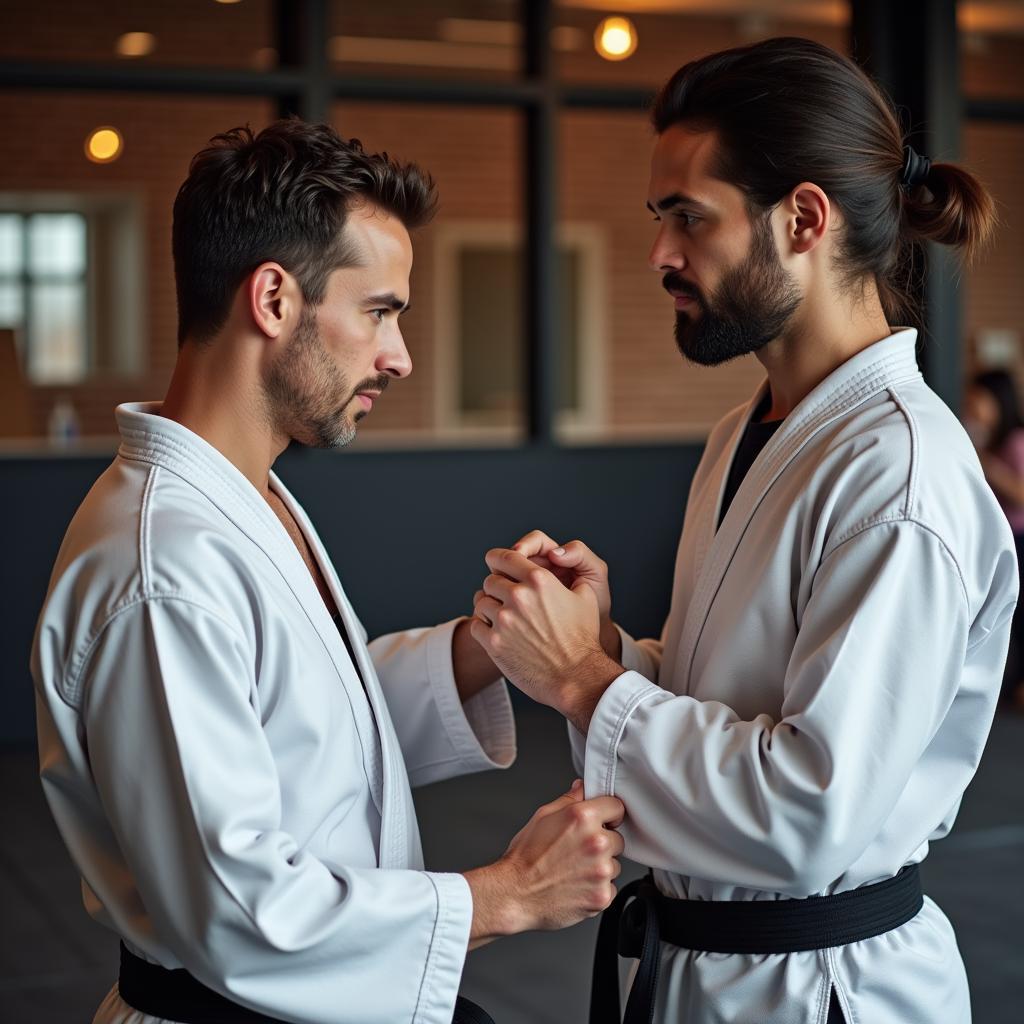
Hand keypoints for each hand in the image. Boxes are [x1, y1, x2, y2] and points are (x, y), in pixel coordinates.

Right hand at [464, 780, 624, 943]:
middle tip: (579, 849)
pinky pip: (610, 886)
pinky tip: (577, 884)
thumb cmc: (525, 857)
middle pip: (618, 838)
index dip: (609, 814)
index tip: (604, 821)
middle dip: (603, 842)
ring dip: (601, 866)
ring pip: (614, 864)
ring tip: (575, 868)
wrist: (516, 893)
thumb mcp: (543, 816)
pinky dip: (597, 887)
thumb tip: (582, 788)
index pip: (617, 807)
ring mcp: (601, 871)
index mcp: (583, 818)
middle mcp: (596, 843)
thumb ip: (569, 799)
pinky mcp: (602, 895)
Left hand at [470, 547, 620, 727]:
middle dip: (496, 589)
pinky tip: (495, 632)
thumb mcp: (585, 597)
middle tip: (504, 600)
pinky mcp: (494, 643)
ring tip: (500, 617)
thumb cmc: (582, 638)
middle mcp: (519, 597)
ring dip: (488, 608)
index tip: (495, 565)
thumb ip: (569, 575)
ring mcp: (504, 620)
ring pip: (480, 603)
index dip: (497, 559)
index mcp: (539, 580)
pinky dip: (482, 628)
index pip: (504, 557)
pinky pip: (475, 626)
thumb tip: (559, 561)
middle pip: (489, 581)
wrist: (576, 676)